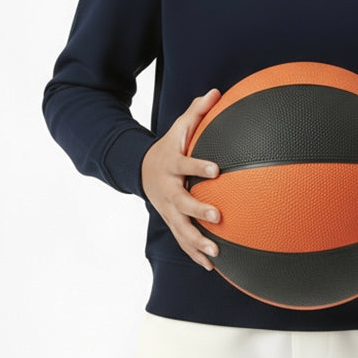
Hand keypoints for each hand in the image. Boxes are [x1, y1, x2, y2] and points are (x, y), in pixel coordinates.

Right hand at [141, 89, 222, 270]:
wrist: (140, 169)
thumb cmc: (169, 145)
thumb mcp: (179, 127)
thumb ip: (197, 111)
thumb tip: (216, 91)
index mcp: (172, 164)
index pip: (186, 164)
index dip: (199, 166)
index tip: (216, 169)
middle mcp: (168, 189)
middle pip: (182, 201)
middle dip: (198, 210)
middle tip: (217, 216)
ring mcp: (168, 208)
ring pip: (180, 227)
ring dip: (197, 241)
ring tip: (216, 252)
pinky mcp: (170, 221)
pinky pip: (182, 240)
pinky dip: (194, 254)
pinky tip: (212, 266)